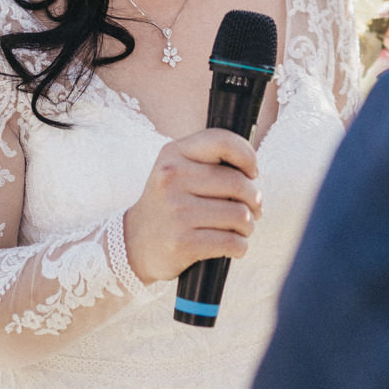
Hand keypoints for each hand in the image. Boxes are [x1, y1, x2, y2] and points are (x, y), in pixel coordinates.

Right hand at [122, 128, 262, 283]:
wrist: (134, 242)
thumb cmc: (170, 203)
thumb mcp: (177, 170)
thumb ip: (210, 161)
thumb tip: (252, 172)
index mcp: (173, 154)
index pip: (223, 141)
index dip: (248, 156)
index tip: (252, 173)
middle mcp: (172, 178)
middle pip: (239, 184)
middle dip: (254, 200)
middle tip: (253, 209)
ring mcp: (177, 211)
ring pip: (240, 215)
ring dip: (248, 226)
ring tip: (241, 229)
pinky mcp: (183, 243)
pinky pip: (233, 243)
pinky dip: (240, 246)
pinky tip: (232, 246)